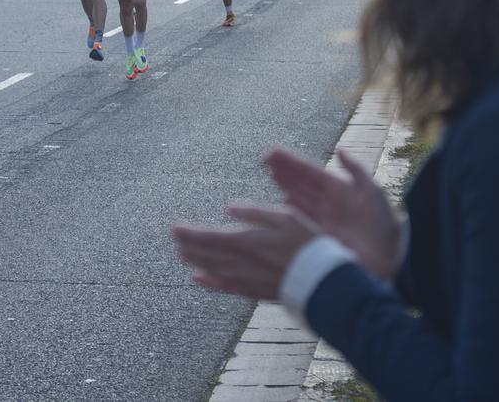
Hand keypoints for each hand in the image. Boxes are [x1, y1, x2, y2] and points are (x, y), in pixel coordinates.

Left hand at [172, 204, 319, 299]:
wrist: (324, 280)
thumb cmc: (309, 244)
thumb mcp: (286, 217)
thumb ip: (255, 212)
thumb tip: (230, 208)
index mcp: (248, 241)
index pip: (210, 237)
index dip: (190, 233)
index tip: (175, 228)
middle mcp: (242, 262)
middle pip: (207, 254)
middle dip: (189, 246)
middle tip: (174, 238)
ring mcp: (247, 279)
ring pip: (213, 269)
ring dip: (196, 261)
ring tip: (182, 254)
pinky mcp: (255, 290)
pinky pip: (225, 287)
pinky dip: (209, 282)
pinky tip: (199, 279)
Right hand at [265, 148, 402, 281]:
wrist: (386, 262)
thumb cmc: (383, 228)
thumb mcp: (374, 195)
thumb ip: (357, 170)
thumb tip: (339, 149)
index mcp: (340, 190)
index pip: (311, 172)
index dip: (293, 162)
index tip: (275, 152)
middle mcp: (327, 203)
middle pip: (300, 183)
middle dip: (283, 170)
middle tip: (265, 158)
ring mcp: (320, 220)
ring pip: (296, 198)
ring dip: (283, 186)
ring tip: (270, 174)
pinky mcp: (316, 236)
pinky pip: (298, 220)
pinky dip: (287, 211)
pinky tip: (278, 203)